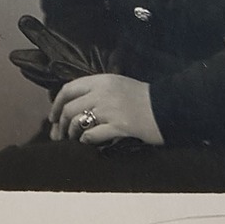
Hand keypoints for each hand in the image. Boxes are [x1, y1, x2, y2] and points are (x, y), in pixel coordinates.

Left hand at [48, 74, 164, 145]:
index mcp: (102, 80)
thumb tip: (74, 106)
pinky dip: (86, 140)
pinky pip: (93, 135)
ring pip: (78, 121)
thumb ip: (97, 91)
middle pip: (69, 108)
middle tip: (59, 135)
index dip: (56, 104)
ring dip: (72, 133)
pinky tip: (88, 143)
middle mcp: (103, 92)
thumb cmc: (144, 98)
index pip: (68, 89)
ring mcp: (111, 109)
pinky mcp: (120, 126)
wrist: (171, 107)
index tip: (53, 117)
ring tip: (75, 139)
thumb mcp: (118, 85)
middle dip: (60, 123)